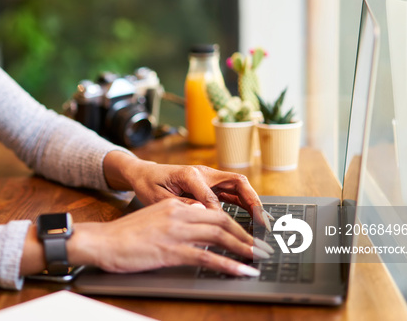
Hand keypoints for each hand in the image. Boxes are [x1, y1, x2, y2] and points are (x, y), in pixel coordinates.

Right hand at [67, 198, 265, 275]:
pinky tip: (241, 271)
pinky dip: (228, 265)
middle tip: (263, 248)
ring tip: (260, 259)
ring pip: (220, 237)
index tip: (248, 235)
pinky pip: (207, 257)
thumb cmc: (125, 235)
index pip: (213, 211)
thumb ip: (176, 218)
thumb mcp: (154, 218)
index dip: (235, 224)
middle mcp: (179, 213)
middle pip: (222, 222)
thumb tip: (199, 224)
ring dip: (244, 249)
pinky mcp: (172, 250)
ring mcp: (176, 232)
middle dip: (246, 236)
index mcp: (175, 205)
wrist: (102, 241)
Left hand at [103, 151, 269, 229]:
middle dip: (253, 201)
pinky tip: (251, 218)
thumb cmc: (147, 185)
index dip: (219, 215)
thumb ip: (180, 206)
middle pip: (237, 182)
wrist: (142, 174)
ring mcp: (209, 177)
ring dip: (252, 203)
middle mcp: (203, 173)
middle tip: (263, 222)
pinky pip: (232, 193)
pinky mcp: (210, 184)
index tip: (225, 233)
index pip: (212, 197)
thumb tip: (200, 214)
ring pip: (238, 187)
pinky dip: (244, 204)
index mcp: (190, 175)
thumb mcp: (157, 198)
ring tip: (263, 223)